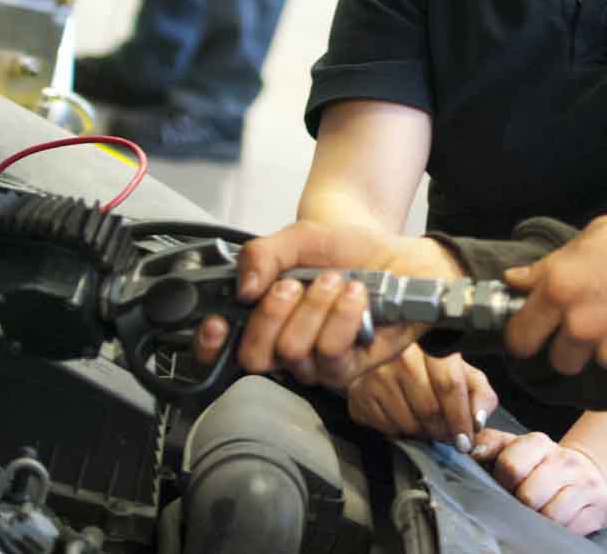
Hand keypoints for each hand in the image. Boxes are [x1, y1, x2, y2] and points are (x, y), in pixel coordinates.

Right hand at [190, 220, 463, 387]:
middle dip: (274, 312)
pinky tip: (356, 295)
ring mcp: (315, 362)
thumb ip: (262, 254)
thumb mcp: (299, 238)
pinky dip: (343, 316)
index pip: (217, 352)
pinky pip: (332, 353)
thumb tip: (244, 288)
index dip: (210, 346)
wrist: (396, 256)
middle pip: (254, 356)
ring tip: (337, 281)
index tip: (218, 322)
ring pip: (293, 351)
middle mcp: (283, 346)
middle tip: (296, 283)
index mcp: (262, 317)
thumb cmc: (345, 251)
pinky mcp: (348, 369)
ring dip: (316, 307)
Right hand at [348, 345, 497, 447]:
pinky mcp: (359, 393)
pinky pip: (387, 427)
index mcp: (430, 342)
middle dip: (443, 430)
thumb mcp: (461, 370)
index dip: (460, 418)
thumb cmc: (427, 364)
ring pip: (408, 422)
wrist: (380, 355)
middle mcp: (400, 355)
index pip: (449, 385)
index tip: (466, 441)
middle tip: (448, 435)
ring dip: (423, 433)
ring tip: (426, 423)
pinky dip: (401, 431)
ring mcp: (376, 373)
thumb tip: (479, 421)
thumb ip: (479, 393)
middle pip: (428, 408)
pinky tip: (405, 418)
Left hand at [471, 428, 606, 535]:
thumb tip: (470, 451)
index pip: (511, 466)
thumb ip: (490, 445)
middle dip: (520, 505)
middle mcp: (565, 461)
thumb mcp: (515, 448)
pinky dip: (558, 530)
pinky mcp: (599, 509)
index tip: (505, 486)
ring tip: (538, 512)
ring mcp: (585, 485)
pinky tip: (556, 521)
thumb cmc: (541, 465)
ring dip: (539, 520)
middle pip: (529, 496)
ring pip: (551, 516)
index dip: (503, 482)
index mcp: (540, 443)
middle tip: (521, 503)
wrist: (588, 472)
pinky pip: (570, 530)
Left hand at [504, 200, 606, 376]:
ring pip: (599, 360)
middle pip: (558, 359)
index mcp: (562, 287)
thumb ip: (554, 263)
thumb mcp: (601, 232)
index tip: (533, 332)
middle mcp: (581, 325)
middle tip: (592, 323)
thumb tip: (515, 280)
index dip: (524, 334)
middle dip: (569, 346)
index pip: (520, 334)